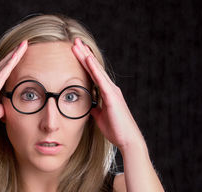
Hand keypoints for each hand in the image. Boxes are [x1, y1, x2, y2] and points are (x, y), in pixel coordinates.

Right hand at [0, 40, 27, 144]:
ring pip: (2, 67)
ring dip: (13, 56)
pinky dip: (8, 66)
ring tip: (23, 45)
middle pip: (2, 66)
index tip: (19, 53)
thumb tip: (5, 106)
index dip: (10, 62)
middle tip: (24, 43)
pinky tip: (15, 58)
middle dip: (14, 54)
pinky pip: (0, 76)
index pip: (1, 73)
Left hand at [72, 38, 145, 152]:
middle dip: (84, 54)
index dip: (84, 63)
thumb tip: (89, 106)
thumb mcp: (100, 118)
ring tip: (77, 45)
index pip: (93, 74)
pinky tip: (87, 58)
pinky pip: (100, 79)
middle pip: (94, 68)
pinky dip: (93, 68)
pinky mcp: (112, 96)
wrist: (127, 139)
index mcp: (107, 93)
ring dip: (86, 56)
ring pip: (96, 70)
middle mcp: (110, 89)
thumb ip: (95, 110)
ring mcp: (112, 91)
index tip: (76, 52)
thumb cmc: (116, 129)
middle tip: (75, 42)